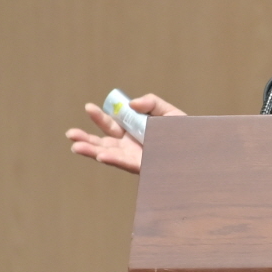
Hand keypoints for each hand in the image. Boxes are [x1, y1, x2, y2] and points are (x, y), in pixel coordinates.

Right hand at [64, 93, 184, 173]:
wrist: (201, 152)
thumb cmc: (186, 134)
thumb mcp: (170, 113)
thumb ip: (152, 103)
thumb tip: (132, 104)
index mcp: (133, 132)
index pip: (111, 125)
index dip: (99, 117)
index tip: (88, 107)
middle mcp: (131, 147)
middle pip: (104, 142)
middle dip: (86, 138)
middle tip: (71, 133)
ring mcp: (135, 158)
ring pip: (109, 155)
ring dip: (92, 151)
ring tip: (75, 146)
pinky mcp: (144, 168)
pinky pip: (126, 164)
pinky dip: (113, 159)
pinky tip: (100, 156)